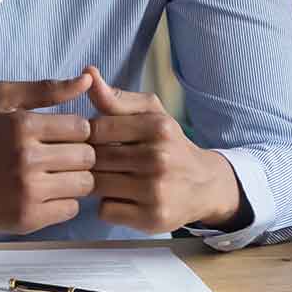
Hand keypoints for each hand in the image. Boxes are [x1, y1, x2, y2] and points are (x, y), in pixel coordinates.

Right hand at [0, 75, 96, 233]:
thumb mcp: (3, 98)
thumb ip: (47, 88)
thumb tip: (88, 81)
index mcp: (22, 126)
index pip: (82, 127)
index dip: (76, 130)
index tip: (61, 135)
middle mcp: (26, 159)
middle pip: (87, 157)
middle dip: (78, 154)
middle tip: (60, 156)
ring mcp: (27, 192)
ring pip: (84, 184)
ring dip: (74, 178)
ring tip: (55, 173)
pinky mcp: (27, 219)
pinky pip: (71, 209)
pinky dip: (64, 201)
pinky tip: (45, 193)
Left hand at [84, 66, 246, 233]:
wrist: (204, 185)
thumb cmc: (169, 144)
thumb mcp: (150, 114)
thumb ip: (115, 97)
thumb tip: (88, 73)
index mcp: (157, 127)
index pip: (97, 128)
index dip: (87, 136)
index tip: (95, 140)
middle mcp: (158, 158)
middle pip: (95, 158)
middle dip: (90, 161)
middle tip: (99, 162)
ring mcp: (155, 191)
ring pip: (97, 185)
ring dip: (96, 183)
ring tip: (109, 178)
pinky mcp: (151, 219)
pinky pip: (106, 210)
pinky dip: (107, 206)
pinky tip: (121, 198)